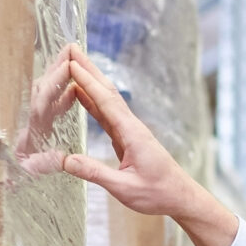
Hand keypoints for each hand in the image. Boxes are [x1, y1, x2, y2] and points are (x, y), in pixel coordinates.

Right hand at [26, 46, 238, 245]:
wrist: (180, 197)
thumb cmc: (157, 193)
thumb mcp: (123, 188)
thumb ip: (95, 173)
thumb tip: (65, 160)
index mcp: (132, 134)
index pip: (106, 102)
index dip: (87, 82)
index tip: (72, 63)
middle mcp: (131, 126)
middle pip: (107, 92)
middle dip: (89, 70)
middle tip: (72, 48)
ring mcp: (130, 130)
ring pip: (107, 100)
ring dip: (90, 81)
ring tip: (73, 63)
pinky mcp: (127, 138)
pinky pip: (106, 113)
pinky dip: (92, 100)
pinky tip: (81, 94)